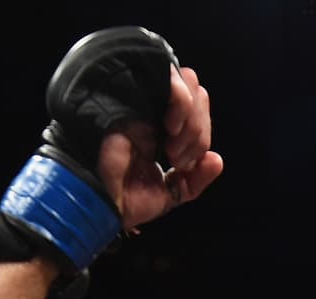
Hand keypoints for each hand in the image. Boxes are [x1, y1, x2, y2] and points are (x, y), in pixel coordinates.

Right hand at [97, 67, 222, 229]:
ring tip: (173, 151)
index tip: (186, 165)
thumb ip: (195, 181)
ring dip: (192, 123)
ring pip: (189, 85)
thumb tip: (216, 160)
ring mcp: (144, 100)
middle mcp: (155, 111)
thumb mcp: (169, 194)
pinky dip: (183, 105)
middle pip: (198, 95)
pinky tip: (171, 129)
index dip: (202, 135)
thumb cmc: (125, 200)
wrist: (98, 199)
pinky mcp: (134, 94)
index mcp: (163, 129)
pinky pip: (173, 81)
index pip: (198, 111)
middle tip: (180, 160)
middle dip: (199, 132)